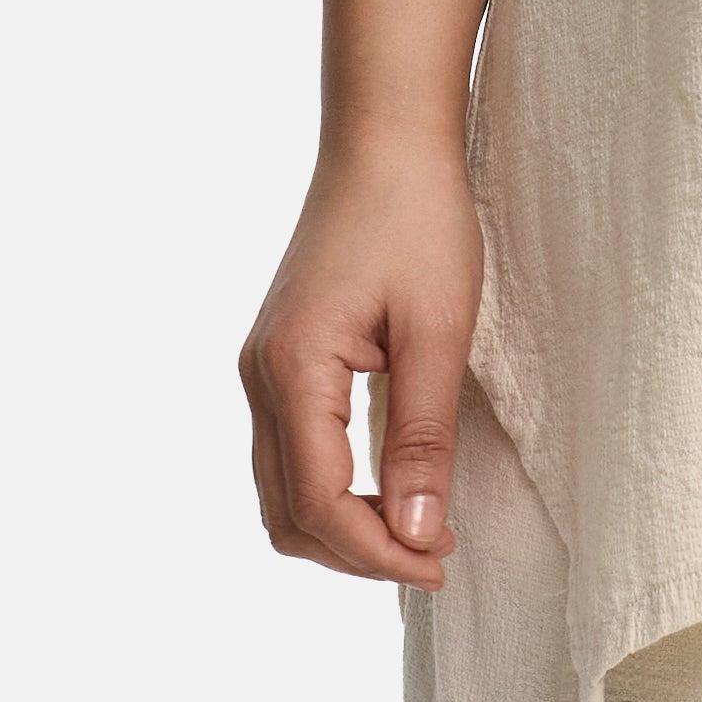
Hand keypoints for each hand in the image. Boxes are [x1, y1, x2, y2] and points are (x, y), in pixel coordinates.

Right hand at [238, 143, 483, 584]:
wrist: (386, 138)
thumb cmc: (418, 218)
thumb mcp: (439, 330)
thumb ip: (423, 437)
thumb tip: (418, 533)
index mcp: (292, 371)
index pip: (321, 504)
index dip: (379, 552)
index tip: (442, 562)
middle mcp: (259, 376)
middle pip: (288, 512)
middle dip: (356, 552)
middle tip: (434, 554)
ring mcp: (262, 367)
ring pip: (282, 489)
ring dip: (342, 526)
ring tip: (417, 529)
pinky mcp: (279, 356)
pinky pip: (289, 452)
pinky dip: (331, 489)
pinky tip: (386, 485)